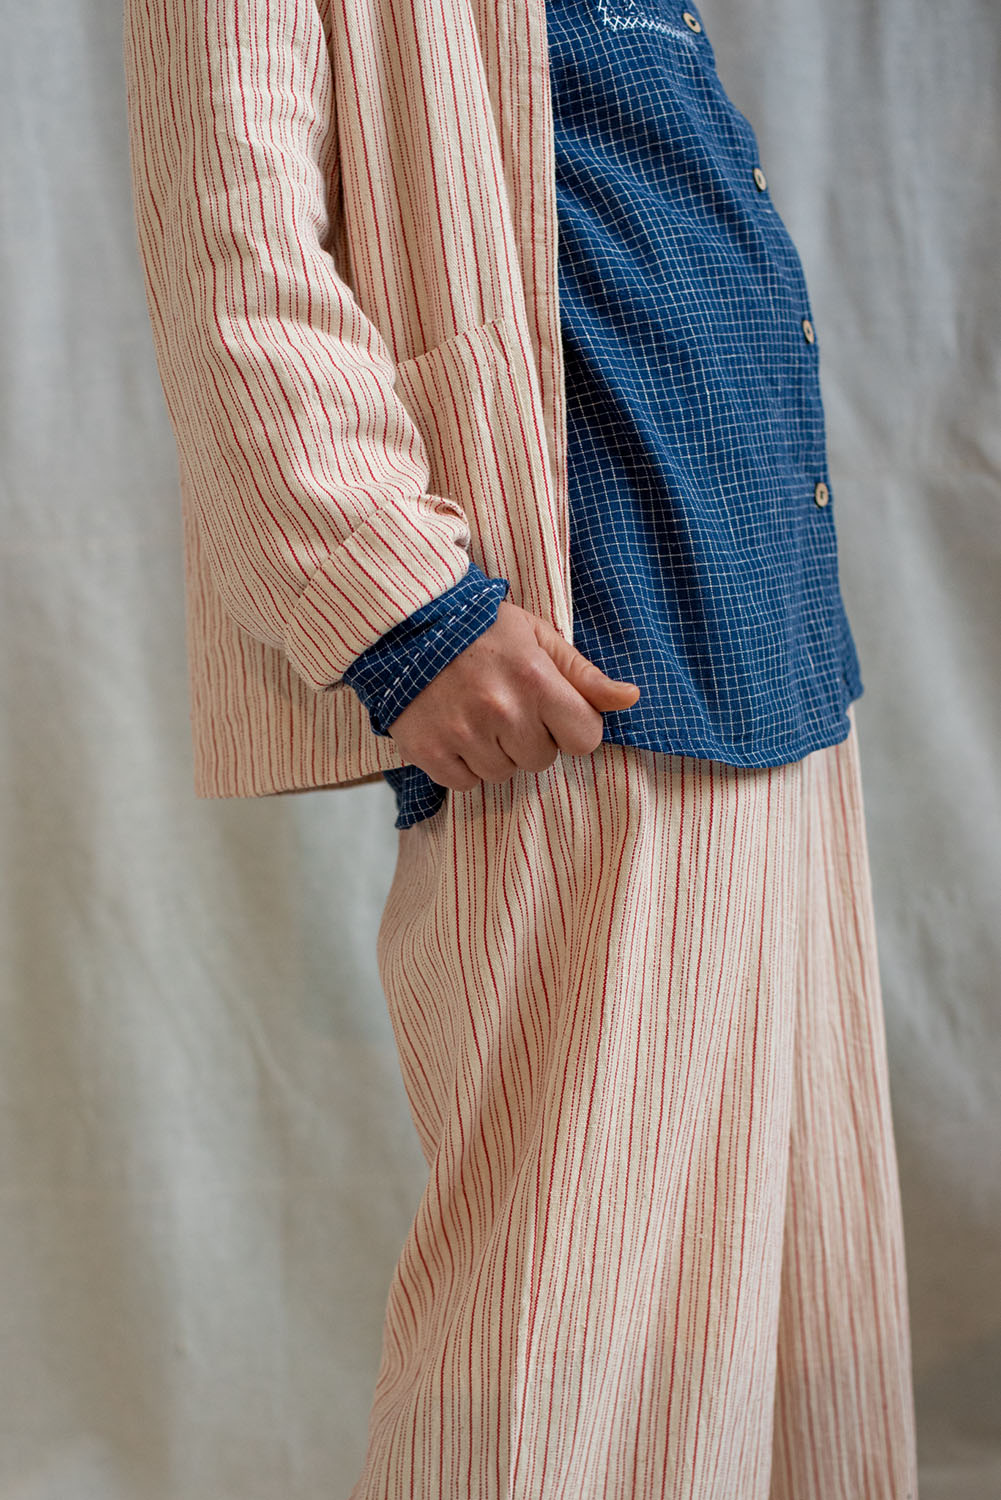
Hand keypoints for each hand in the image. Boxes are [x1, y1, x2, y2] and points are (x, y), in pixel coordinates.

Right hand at [388, 597, 640, 790]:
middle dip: (529, 739)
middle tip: (503, 705)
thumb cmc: (480, 628)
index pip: (585, 739)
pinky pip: (464, 783)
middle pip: (541, 760)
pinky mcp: (429, 751)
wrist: (405, 624)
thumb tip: (631, 698)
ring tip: (475, 715)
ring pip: (502, 774)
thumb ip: (583, 674)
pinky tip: (453, 730)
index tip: (550, 710)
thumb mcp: (537, 637)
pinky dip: (461, 765)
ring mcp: (463, 733)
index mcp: (536, 680)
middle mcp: (502, 710)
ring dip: (494, 753)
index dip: (571, 727)